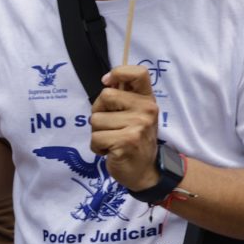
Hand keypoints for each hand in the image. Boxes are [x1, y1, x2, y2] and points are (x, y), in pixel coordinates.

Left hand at [89, 65, 160, 190]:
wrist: (146, 171)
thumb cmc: (134, 139)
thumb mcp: (136, 114)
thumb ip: (124, 97)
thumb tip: (106, 80)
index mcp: (147, 99)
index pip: (138, 72)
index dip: (118, 72)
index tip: (108, 82)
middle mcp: (146, 110)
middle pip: (105, 95)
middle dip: (99, 111)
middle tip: (111, 125)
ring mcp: (138, 126)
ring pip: (96, 119)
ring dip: (98, 132)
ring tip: (112, 140)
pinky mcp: (126, 142)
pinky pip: (95, 138)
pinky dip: (97, 147)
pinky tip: (110, 151)